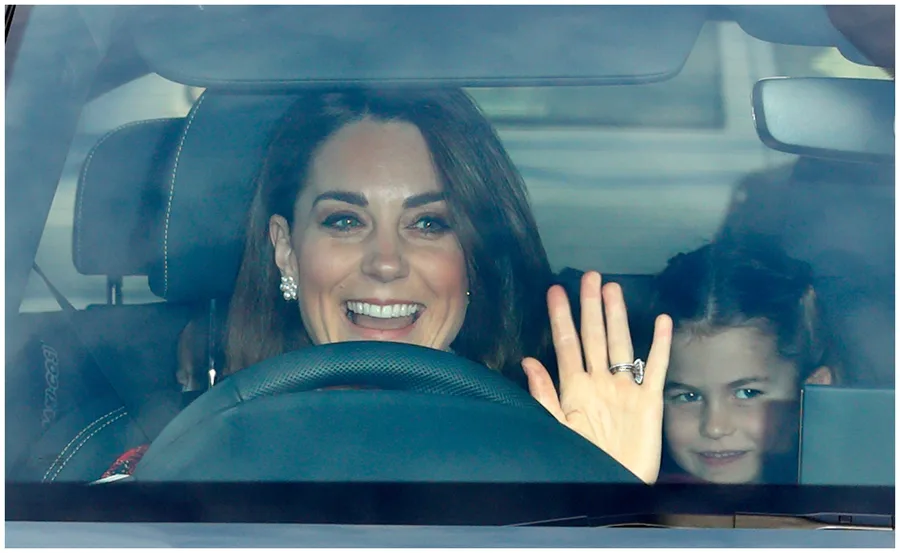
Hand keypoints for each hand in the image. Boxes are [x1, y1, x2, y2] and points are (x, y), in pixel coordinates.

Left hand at [522, 271, 671, 483]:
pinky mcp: (648, 401)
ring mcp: (625, 388)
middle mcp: (600, 381)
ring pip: (621, 343)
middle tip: (590, 276)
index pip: (566, 343)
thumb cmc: (584, 460)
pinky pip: (656, 368)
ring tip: (613, 289)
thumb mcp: (558, 427)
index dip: (561, 317)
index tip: (555, 291)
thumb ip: (544, 395)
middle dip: (591, 306)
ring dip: (617, 317)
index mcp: (575, 387)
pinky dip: (659, 345)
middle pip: (595, 336)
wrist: (612, 485)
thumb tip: (527, 362)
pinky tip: (661, 322)